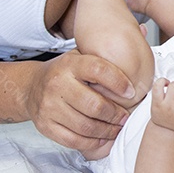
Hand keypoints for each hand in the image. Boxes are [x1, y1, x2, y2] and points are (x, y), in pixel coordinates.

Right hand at [24, 50, 138, 159]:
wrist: (30, 87)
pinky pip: (74, 139)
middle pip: (94, 105)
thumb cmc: (66, 72)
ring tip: (117, 128)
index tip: (131, 92)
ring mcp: (49, 106)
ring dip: (107, 130)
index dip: (119, 82)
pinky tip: (102, 138)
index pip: (98, 70)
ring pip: (86, 125)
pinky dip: (92, 142)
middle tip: (126, 116)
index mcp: (70, 63)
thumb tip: (142, 29)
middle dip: (116, 114)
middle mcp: (58, 84)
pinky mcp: (46, 125)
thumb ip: (108, 50)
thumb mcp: (81, 55)